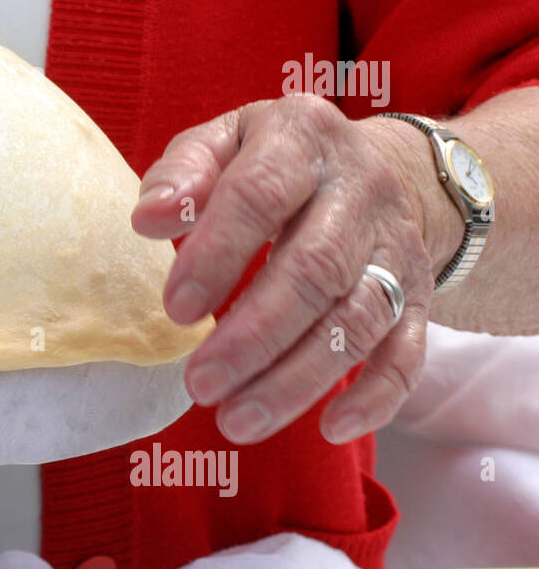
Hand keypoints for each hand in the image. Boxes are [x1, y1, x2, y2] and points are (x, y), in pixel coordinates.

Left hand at [131, 94, 454, 445]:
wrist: (379, 167)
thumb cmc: (273, 164)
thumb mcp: (224, 141)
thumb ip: (182, 173)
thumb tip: (148, 220)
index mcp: (302, 140)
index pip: (260, 195)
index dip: (218, 254)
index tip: (176, 311)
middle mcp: (360, 191)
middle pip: (314, 270)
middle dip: (254, 336)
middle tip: (200, 384)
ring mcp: (397, 248)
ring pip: (358, 321)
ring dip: (296, 379)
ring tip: (236, 420)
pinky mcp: (420, 297)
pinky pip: (409, 353)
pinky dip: (376, 397)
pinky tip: (330, 429)